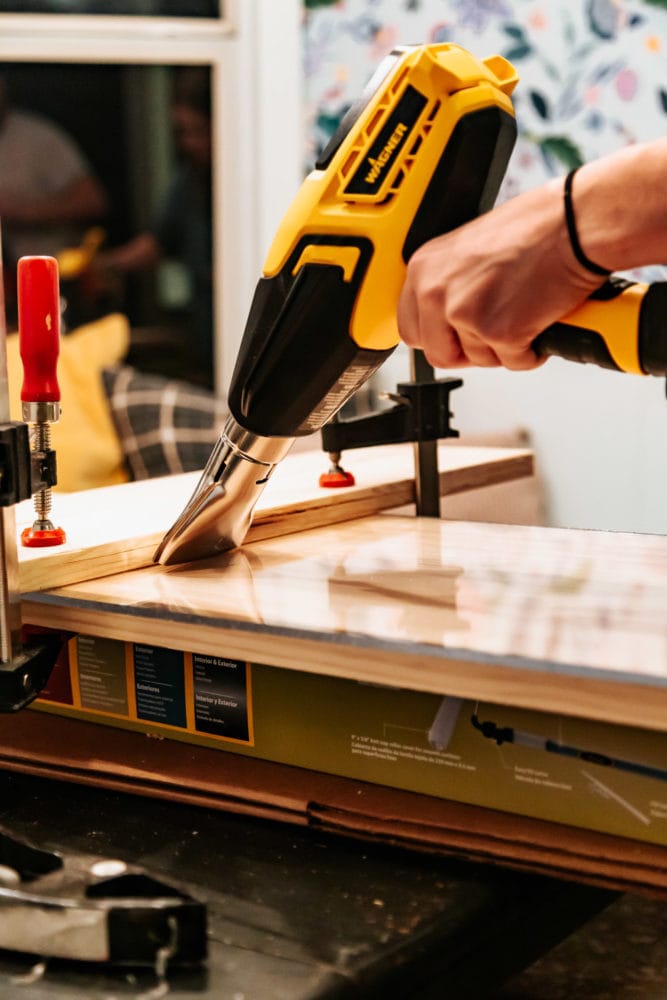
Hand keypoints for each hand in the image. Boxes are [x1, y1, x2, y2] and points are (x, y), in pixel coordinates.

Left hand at [397, 178, 603, 370]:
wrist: (573, 223)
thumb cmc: (534, 228)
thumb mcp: (467, 250)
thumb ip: (449, 284)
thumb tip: (445, 318)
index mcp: (423, 269)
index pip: (410, 328)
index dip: (438, 337)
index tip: (456, 336)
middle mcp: (436, 292)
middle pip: (438, 354)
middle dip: (468, 351)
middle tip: (494, 333)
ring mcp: (465, 314)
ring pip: (478, 360)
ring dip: (505, 348)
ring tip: (525, 312)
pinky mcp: (498, 331)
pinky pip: (514, 363)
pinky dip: (532, 351)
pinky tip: (541, 320)